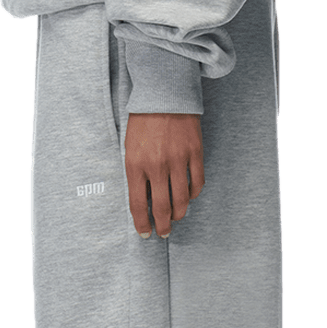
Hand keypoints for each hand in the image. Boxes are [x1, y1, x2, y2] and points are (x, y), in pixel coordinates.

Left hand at [124, 113, 204, 237]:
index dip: (142, 223)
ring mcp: (178, 160)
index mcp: (135, 165)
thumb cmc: (143, 121)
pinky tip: (189, 197)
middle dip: (163, 225)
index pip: (138, 204)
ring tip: (176, 217)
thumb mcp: (130, 147)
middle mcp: (157, 166)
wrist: (164, 95)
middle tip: (164, 232)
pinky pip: (197, 182)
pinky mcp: (194, 153)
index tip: (145, 232)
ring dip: (179, 213)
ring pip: (182, 199)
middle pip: (161, 207)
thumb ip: (136, 173)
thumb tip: (144, 199)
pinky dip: (193, 194)